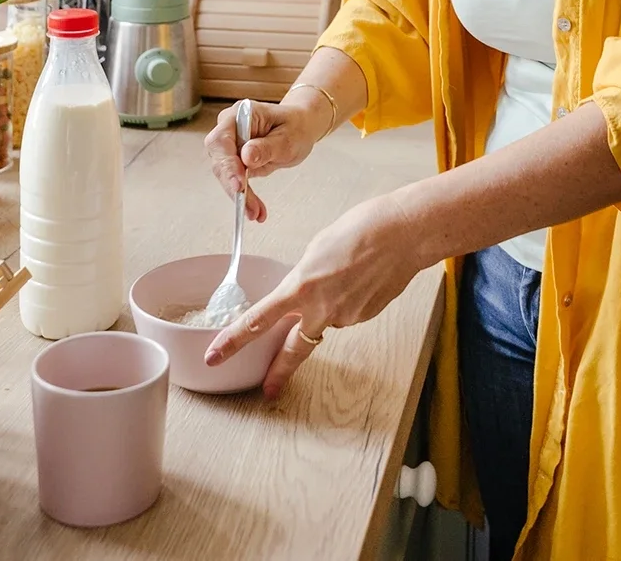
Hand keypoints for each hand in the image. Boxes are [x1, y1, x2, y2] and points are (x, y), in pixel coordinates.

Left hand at [202, 194, 425, 398]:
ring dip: (327, 307)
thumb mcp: (317, 249)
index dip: (233, 341)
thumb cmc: (361, 230)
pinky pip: (348, 313)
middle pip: (292, 348)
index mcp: (300, 286)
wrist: (405, 235)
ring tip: (348, 272)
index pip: (257, 321)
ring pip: (326, 321)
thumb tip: (305, 292)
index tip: (215, 356)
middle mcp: (321, 308)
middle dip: (278, 372)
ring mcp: (346, 316)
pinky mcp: (365, 316)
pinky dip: (349, 300)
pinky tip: (362, 279)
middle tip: (268, 390)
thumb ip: (304, 277)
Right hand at [203, 96, 328, 223]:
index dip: (227, 164)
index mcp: (240, 114)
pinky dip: (245, 197)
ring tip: (255, 213)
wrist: (300, 128)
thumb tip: (246, 157)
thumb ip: (267, 147)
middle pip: (220, 160)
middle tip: (248, 207)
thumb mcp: (288, 137)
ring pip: (226, 175)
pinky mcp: (235, 161)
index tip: (239, 184)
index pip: (222, 140)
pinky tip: (255, 210)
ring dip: (240, 196)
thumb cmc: (296, 126)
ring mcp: (230, 145)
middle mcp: (229, 129)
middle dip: (234, 186)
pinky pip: (235, 181)